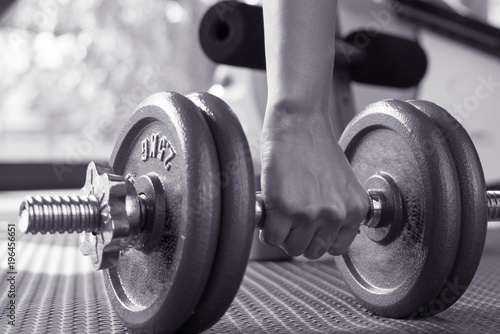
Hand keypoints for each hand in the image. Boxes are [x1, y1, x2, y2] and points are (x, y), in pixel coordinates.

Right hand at [260, 107, 367, 258]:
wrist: (298, 122)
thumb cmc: (315, 146)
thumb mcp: (341, 183)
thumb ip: (337, 209)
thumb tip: (320, 234)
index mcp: (355, 209)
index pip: (336, 248)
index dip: (317, 238)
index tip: (308, 228)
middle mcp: (337, 214)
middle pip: (312, 251)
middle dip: (297, 238)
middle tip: (289, 219)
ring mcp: (311, 213)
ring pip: (291, 247)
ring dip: (281, 234)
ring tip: (279, 213)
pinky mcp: (285, 208)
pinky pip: (271, 237)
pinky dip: (266, 229)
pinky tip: (269, 211)